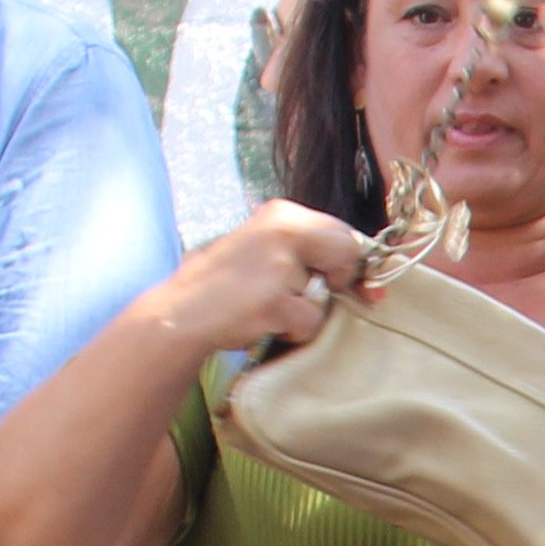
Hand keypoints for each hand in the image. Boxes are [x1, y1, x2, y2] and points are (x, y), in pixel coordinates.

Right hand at [161, 198, 395, 357]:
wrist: (181, 312)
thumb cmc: (226, 284)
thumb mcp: (264, 249)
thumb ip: (306, 251)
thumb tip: (363, 273)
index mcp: (281, 213)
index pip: (342, 230)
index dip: (354, 260)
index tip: (354, 283)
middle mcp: (282, 230)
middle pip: (348, 250)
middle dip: (342, 278)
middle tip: (315, 294)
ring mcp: (279, 265)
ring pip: (326, 296)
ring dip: (303, 310)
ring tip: (266, 306)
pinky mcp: (276, 301)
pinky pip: (309, 323)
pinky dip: (291, 332)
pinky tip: (261, 322)